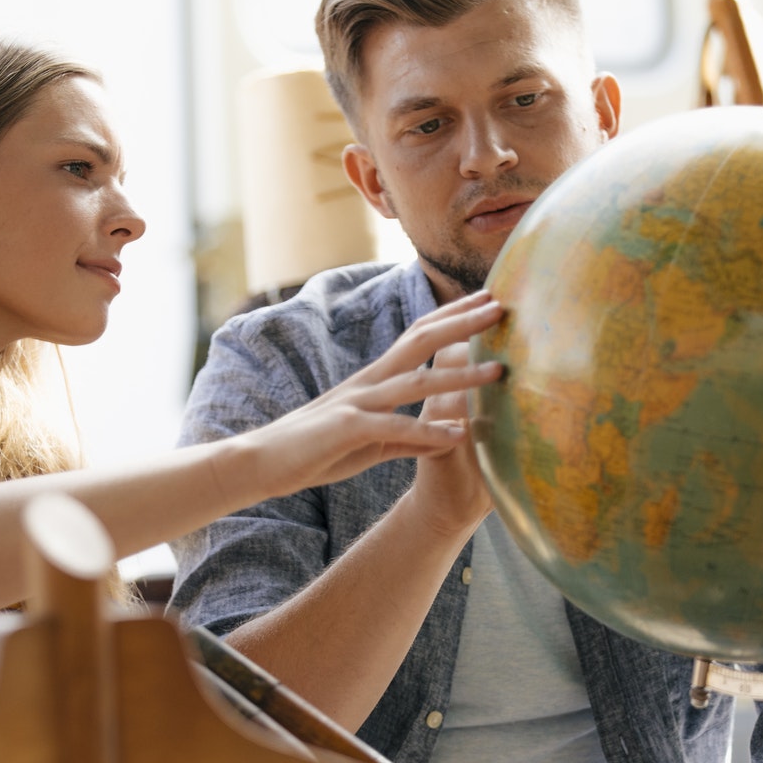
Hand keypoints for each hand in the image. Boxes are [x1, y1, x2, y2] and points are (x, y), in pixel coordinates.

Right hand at [227, 292, 504, 503]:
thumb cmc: (313, 451)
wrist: (259, 462)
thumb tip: (448, 435)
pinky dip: (428, 432)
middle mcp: (369, 383)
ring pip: (415, 383)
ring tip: (498, 371)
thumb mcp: (369, 442)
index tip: (488, 301)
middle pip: (422, 342)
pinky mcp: (347, 430)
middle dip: (463, 323)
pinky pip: (394, 429)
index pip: (419, 337)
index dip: (454, 317)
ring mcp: (357, 404)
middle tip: (503, 305)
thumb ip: (408, 436)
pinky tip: (458, 435)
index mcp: (374, 380)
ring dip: (459, 377)